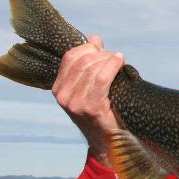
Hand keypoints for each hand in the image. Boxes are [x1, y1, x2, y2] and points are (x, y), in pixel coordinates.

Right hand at [51, 34, 124, 165]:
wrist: (108, 140)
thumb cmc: (102, 110)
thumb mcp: (90, 86)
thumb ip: (90, 63)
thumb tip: (94, 38)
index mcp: (58, 89)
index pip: (69, 58)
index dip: (86, 47)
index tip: (100, 46)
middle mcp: (63, 96)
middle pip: (82, 61)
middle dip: (100, 53)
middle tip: (113, 55)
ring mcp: (75, 103)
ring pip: (92, 69)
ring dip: (108, 59)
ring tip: (118, 59)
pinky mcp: (91, 108)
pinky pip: (101, 79)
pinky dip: (112, 66)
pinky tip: (120, 61)